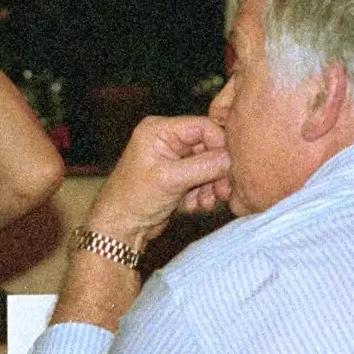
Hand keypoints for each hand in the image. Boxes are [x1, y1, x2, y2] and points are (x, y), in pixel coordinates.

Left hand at [87, 116, 231, 247]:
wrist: (121, 227)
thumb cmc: (133, 199)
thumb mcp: (171, 179)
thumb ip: (205, 165)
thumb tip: (232, 158)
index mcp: (158, 130)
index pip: (203, 126)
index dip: (220, 145)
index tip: (231, 166)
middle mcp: (166, 139)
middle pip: (209, 146)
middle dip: (217, 170)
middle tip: (222, 191)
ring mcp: (171, 157)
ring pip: (208, 164)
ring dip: (211, 184)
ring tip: (206, 203)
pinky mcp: (176, 174)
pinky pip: (201, 177)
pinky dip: (202, 192)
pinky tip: (195, 205)